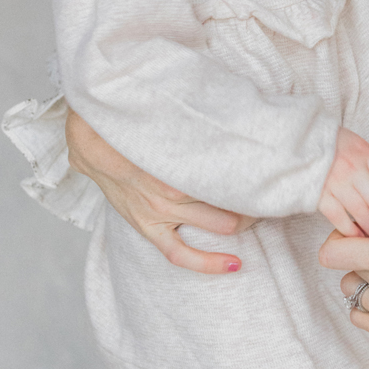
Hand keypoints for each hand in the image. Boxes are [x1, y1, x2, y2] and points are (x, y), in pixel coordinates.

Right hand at [65, 109, 254, 273]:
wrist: (92, 142)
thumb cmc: (138, 125)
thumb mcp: (171, 114)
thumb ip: (203, 116)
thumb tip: (239, 103)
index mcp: (183, 157)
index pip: (235, 170)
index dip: (260, 171)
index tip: (275, 167)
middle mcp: (174, 187)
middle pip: (232, 199)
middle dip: (256, 197)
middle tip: (271, 189)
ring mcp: (161, 211)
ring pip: (217, 225)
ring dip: (243, 221)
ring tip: (260, 215)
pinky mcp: (149, 227)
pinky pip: (180, 255)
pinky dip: (208, 263)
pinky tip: (234, 265)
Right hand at [317, 127, 368, 237]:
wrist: (303, 141)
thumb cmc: (336, 145)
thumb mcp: (361, 145)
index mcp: (367, 155)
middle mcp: (353, 168)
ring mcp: (336, 182)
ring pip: (361, 212)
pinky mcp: (320, 195)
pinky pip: (339, 218)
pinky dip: (351, 231)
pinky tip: (358, 237)